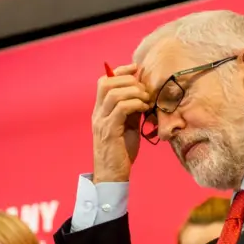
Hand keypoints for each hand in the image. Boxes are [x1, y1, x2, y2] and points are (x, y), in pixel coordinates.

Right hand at [92, 62, 149, 182]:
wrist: (112, 175)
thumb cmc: (121, 153)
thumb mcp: (127, 127)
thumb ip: (131, 110)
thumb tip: (143, 94)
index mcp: (100, 111)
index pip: (104, 82)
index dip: (120, 71)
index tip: (136, 68)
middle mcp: (97, 114)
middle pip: (107, 83)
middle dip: (129, 81)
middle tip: (144, 90)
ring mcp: (102, 122)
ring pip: (114, 94)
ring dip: (134, 93)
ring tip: (146, 100)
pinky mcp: (110, 131)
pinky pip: (121, 108)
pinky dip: (135, 104)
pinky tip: (144, 109)